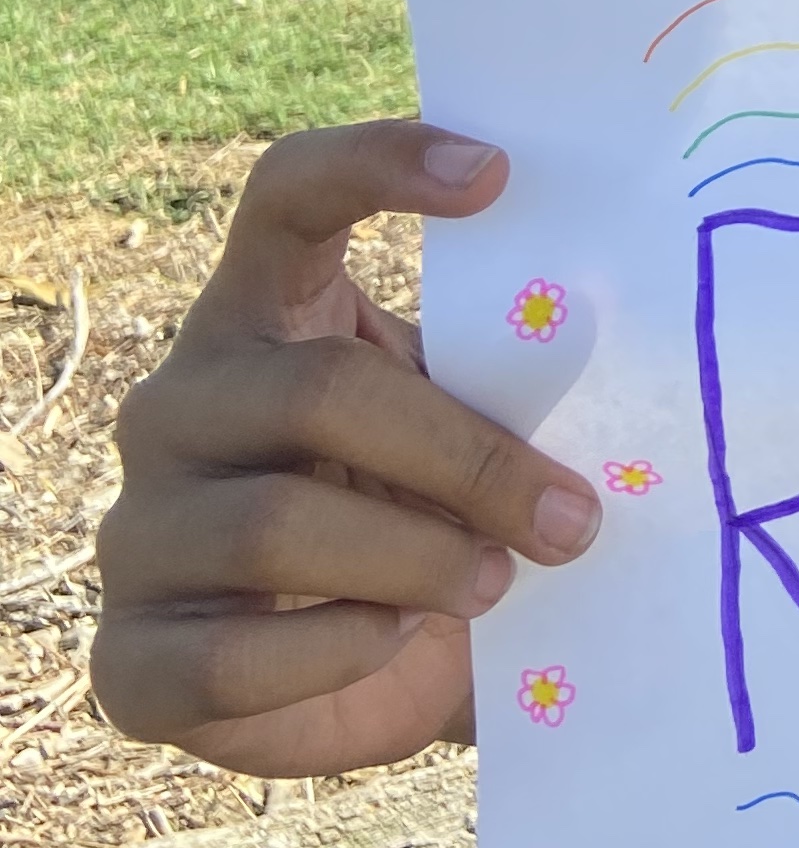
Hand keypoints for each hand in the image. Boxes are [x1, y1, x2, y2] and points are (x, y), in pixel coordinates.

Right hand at [93, 122, 603, 778]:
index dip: (377, 164)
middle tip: (571, 518)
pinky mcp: (132, 659)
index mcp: (263, 316)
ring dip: (415, 560)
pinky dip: (340, 653)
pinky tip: (398, 641)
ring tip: (493, 582)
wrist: (373, 684)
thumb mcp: (466, 435)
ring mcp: (139, 530)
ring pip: (275, 525)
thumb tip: (616, 374)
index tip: (496, 173)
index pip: (286, 195)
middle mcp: (178, 406)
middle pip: (319, 390)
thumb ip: (502, 387)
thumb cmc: (432, 521)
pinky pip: (232, 656)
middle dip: (468, 458)